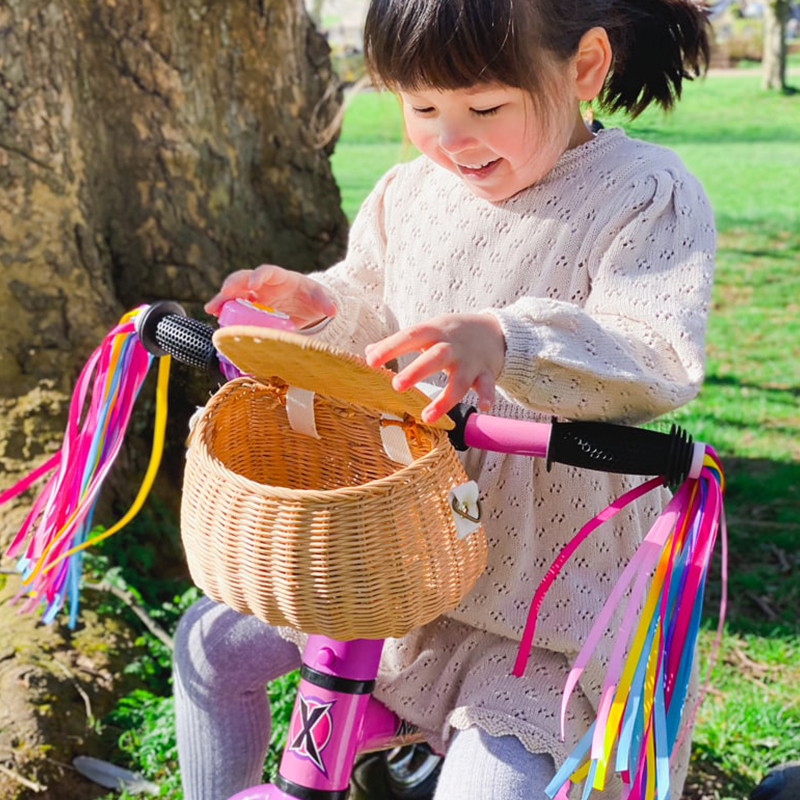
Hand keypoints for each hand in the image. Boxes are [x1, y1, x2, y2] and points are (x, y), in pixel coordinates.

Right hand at [204, 264, 335, 327]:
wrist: (306, 305)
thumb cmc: (311, 297)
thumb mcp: (319, 298)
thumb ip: (325, 302)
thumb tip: (332, 310)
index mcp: (280, 278)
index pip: (267, 271)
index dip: (259, 275)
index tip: (254, 284)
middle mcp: (264, 285)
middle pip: (244, 279)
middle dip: (233, 284)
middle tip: (224, 293)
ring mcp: (255, 296)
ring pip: (234, 293)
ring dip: (222, 299)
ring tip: (212, 309)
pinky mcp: (250, 307)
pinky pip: (235, 307)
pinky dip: (225, 312)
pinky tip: (217, 319)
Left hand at [364, 313, 504, 423]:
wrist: (494, 331)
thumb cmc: (451, 334)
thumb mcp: (428, 330)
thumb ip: (399, 342)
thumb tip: (368, 352)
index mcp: (434, 332)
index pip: (410, 336)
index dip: (390, 348)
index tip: (371, 361)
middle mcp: (452, 346)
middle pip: (436, 357)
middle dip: (417, 371)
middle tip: (396, 386)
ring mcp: (470, 361)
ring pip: (460, 380)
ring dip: (446, 398)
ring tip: (427, 417)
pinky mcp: (486, 372)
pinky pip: (487, 384)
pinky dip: (487, 395)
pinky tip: (483, 407)